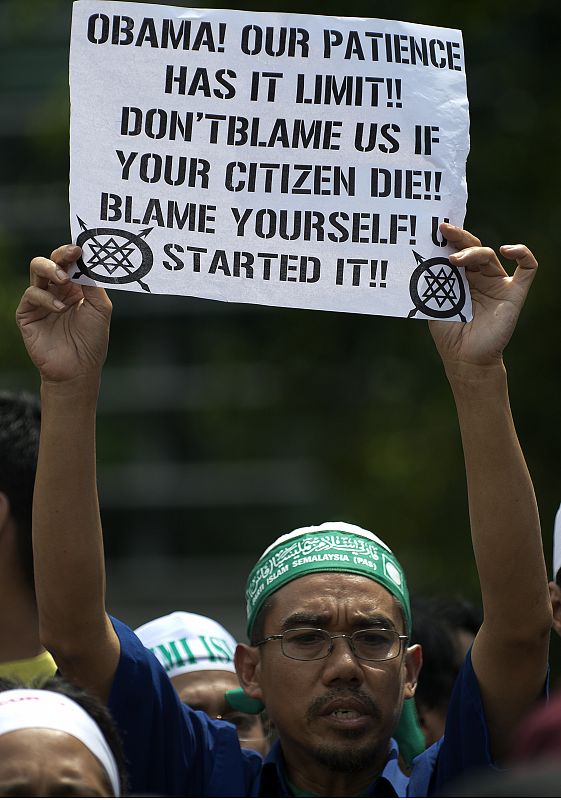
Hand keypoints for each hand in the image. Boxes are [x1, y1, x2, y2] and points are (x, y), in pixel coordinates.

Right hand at [16, 245, 111, 382]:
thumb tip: (87, 260)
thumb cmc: (92, 341)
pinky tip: (59, 309)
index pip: (71, 262)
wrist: (78, 369)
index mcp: (75, 288)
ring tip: (64, 279)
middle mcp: (57, 290)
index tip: (82, 247)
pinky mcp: (28, 313)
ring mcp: (41, 300)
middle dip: (61, 254)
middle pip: (52, 260)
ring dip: (51, 269)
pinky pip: (32, 294)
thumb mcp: (100, 308)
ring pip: (37, 270)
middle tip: (72, 255)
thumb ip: (93, 284)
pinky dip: (46, 298)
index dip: (74, 252)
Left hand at [429, 224, 537, 368]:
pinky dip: (522, 253)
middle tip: (445, 230)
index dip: (450, 239)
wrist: (465, 358)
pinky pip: (528, 268)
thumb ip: (434, 282)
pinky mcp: (515, 293)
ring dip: (473, 252)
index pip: (458, 251)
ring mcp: (498, 284)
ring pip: (489, 256)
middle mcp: (480, 277)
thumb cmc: (449, 334)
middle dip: (459, 237)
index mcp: (461, 278)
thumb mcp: (435, 303)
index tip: (437, 228)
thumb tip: (425, 258)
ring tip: (456, 259)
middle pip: (473, 248)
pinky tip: (506, 250)